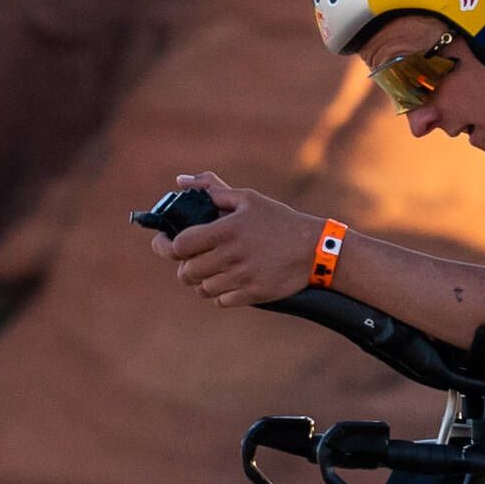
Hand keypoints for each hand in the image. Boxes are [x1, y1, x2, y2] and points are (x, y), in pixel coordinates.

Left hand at [153, 171, 323, 305]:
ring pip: (202, 289)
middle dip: (185, 268)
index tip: (169, 245)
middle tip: (193, 262)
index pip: (180, 246)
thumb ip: (211, 190)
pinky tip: (229, 283)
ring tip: (212, 272)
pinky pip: (221, 301)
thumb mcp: (247, 199)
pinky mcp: (254, 294)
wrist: (315, 248)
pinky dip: (220, 295)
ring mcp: (242, 276)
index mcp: (225, 230)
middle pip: (186, 272)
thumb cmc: (278, 220)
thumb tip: (180, 182)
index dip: (169, 246)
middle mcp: (231, 255)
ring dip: (202, 282)